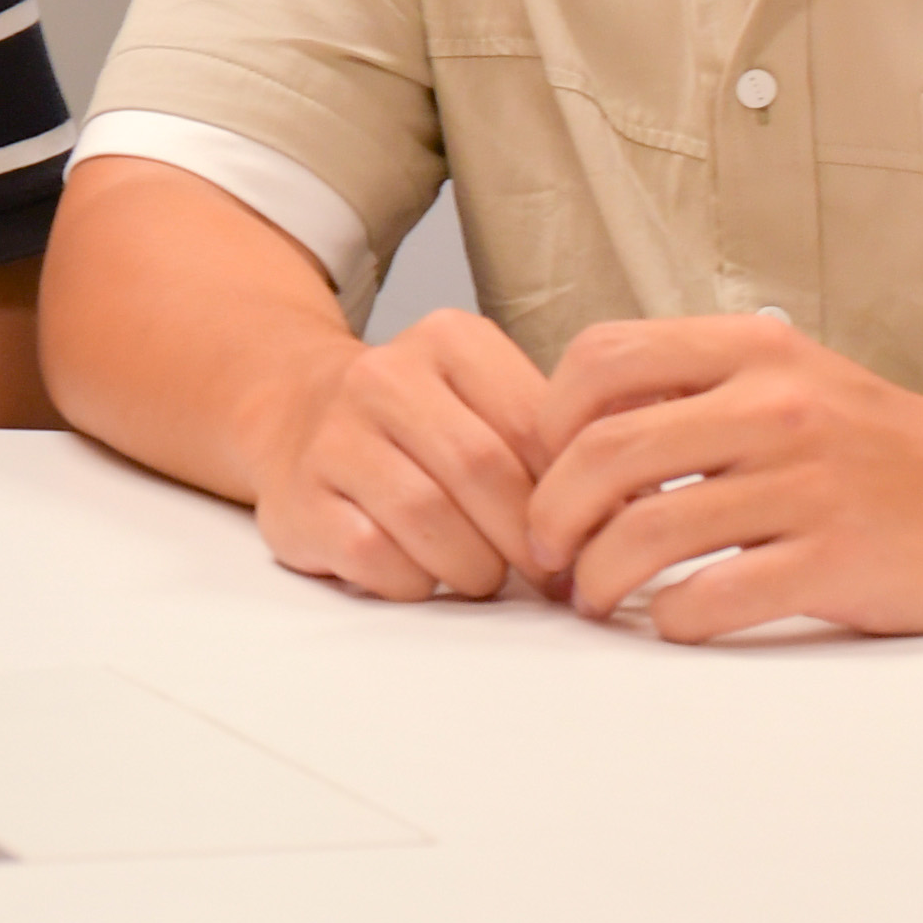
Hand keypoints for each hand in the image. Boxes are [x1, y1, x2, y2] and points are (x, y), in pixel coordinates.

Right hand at [239, 309, 558, 600]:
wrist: (292, 413)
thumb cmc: (417, 424)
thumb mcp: (485, 400)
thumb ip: (551, 442)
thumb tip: (630, 508)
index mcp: (448, 340)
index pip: (532, 425)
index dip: (567, 495)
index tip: (581, 537)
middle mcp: (383, 376)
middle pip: (480, 471)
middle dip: (523, 540)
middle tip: (542, 575)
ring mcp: (333, 435)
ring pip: (427, 517)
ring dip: (472, 568)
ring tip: (481, 574)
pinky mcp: (298, 497)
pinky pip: (372, 555)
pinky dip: (412, 582)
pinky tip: (418, 574)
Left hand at [526, 315, 922, 642]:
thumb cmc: (869, 444)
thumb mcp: (785, 376)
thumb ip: (690, 386)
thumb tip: (569, 428)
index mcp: (752, 350)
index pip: (601, 358)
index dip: (547, 419)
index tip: (543, 469)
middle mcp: (777, 406)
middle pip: (605, 452)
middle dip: (552, 513)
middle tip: (545, 552)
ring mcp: (810, 483)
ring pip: (648, 531)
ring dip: (598, 576)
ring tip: (593, 596)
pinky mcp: (838, 558)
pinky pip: (714, 596)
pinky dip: (671, 619)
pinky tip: (671, 622)